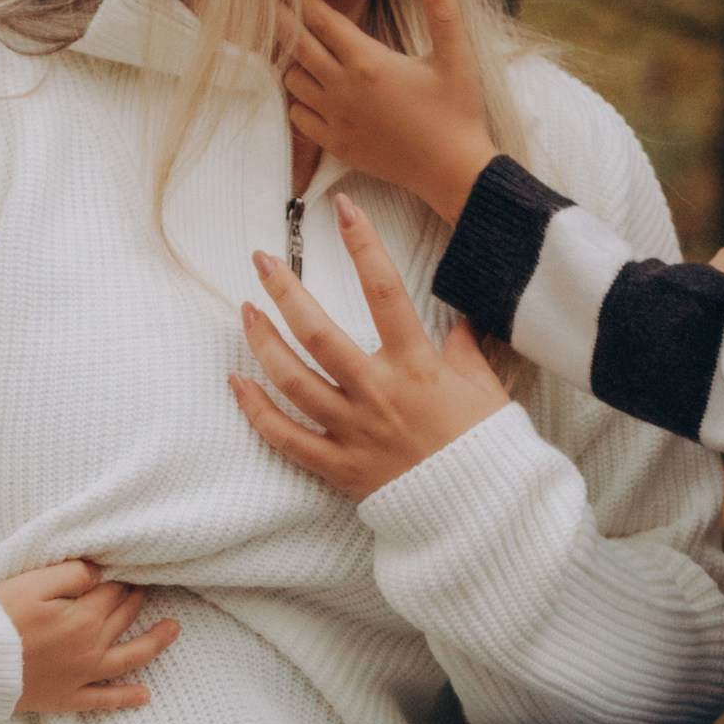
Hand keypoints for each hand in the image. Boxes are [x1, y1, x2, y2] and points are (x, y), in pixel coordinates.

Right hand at [0, 558, 179, 714]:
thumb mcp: (31, 582)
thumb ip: (71, 574)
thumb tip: (99, 573)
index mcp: (83, 618)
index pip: (112, 592)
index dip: (119, 578)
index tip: (125, 569)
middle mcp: (91, 648)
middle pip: (123, 618)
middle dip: (135, 600)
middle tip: (143, 587)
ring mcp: (81, 676)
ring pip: (129, 658)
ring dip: (154, 642)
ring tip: (173, 630)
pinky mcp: (66, 697)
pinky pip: (103, 700)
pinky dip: (126, 698)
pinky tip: (145, 696)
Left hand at [233, 198, 507, 496]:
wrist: (479, 515)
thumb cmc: (486, 450)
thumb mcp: (486, 390)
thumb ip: (466, 350)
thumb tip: (461, 321)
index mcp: (417, 367)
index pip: (386, 291)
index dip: (364, 245)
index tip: (344, 209)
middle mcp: (378, 393)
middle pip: (318, 333)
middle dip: (285, 290)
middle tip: (261, 261)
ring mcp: (352, 430)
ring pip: (292, 380)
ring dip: (263, 342)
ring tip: (246, 312)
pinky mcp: (337, 466)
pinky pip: (285, 437)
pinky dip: (256, 410)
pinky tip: (236, 381)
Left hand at [276, 0, 497, 221]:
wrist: (452, 171)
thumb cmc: (457, 112)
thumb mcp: (457, 58)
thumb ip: (443, 12)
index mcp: (368, 61)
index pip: (321, 20)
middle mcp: (344, 88)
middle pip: (296, 44)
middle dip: (281, 19)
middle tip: (270, 1)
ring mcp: (336, 118)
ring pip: (292, 81)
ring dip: (291, 62)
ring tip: (293, 46)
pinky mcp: (336, 144)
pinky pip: (299, 117)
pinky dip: (298, 100)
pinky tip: (307, 90)